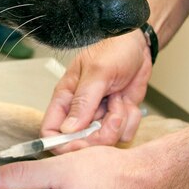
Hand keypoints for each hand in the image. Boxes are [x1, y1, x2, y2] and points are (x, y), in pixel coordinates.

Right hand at [43, 30, 151, 148]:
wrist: (139, 45)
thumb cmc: (113, 49)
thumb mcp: (97, 72)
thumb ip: (82, 102)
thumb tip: (67, 129)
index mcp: (65, 99)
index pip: (50, 131)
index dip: (62, 143)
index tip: (81, 143)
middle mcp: (79, 111)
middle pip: (81, 142)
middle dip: (100, 133)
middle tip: (113, 111)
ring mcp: (99, 116)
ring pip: (105, 141)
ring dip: (118, 122)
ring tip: (119, 98)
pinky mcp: (116, 117)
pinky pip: (123, 134)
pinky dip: (131, 120)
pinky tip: (128, 101)